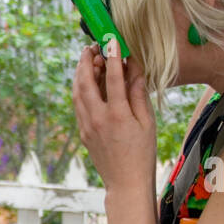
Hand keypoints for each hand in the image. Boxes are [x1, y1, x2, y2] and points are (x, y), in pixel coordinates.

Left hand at [72, 40, 157, 196]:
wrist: (125, 182)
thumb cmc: (142, 153)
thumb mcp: (146, 122)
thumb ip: (138, 93)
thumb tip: (134, 68)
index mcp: (117, 115)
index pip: (113, 78)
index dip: (113, 56)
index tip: (112, 41)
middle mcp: (98, 118)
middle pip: (86, 82)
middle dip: (87, 61)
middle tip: (92, 46)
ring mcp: (87, 126)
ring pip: (77, 93)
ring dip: (80, 73)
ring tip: (87, 59)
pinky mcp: (83, 132)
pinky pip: (77, 105)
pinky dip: (80, 89)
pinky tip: (85, 80)